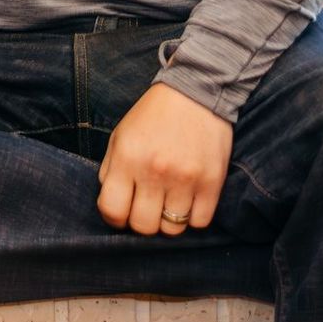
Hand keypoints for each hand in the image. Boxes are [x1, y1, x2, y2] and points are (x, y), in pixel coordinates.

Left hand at [95, 82, 232, 236]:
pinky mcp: (212, 182)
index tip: (121, 212)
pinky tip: (188, 200)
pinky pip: (200, 222)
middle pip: (143, 226)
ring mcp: (186, 178)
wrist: (196, 92)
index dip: (114, 219)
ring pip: (172, 229)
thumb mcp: (121, 135)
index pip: (112, 210)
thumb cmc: (153, 116)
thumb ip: (110, 170)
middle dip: (141, 222)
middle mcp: (155, 171)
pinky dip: (193, 217)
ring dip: (168, 221)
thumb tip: (112, 205)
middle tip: (146, 207)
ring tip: (168, 202)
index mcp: (128, 158)